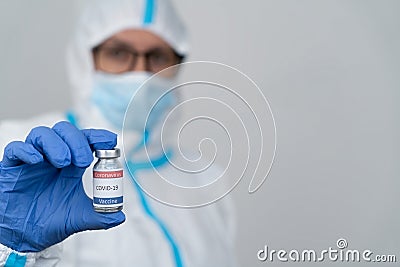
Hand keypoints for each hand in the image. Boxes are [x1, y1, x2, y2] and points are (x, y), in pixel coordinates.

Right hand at [0, 121, 124, 251]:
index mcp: (71, 166)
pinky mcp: (11, 168)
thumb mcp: (79, 218)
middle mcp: (52, 158)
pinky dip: (27, 150)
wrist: (23, 237)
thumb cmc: (50, 222)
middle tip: (83, 160)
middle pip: (65, 131)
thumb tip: (120, 216)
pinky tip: (36, 160)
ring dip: (55, 143)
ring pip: (42, 134)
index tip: (110, 140)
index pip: (85, 141)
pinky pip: (15, 148)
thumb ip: (100, 216)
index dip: (97, 136)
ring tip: (62, 162)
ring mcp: (32, 161)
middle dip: (77, 140)